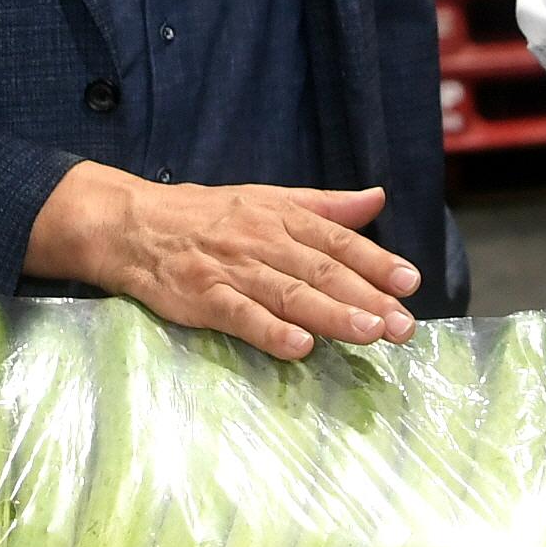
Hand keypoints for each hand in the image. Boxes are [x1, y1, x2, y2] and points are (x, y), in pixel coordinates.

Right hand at [27, 163, 419, 359]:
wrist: (135, 224)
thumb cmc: (209, 214)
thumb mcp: (269, 199)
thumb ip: (326, 206)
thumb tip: (377, 199)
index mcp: (282, 216)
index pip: (337, 240)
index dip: (376, 261)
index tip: (410, 282)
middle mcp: (263, 241)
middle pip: (322, 271)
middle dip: (366, 297)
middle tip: (403, 324)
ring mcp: (233, 270)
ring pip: (290, 294)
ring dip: (333, 315)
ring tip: (371, 333)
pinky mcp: (204, 297)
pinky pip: (242, 316)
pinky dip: (271, 331)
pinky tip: (301, 347)